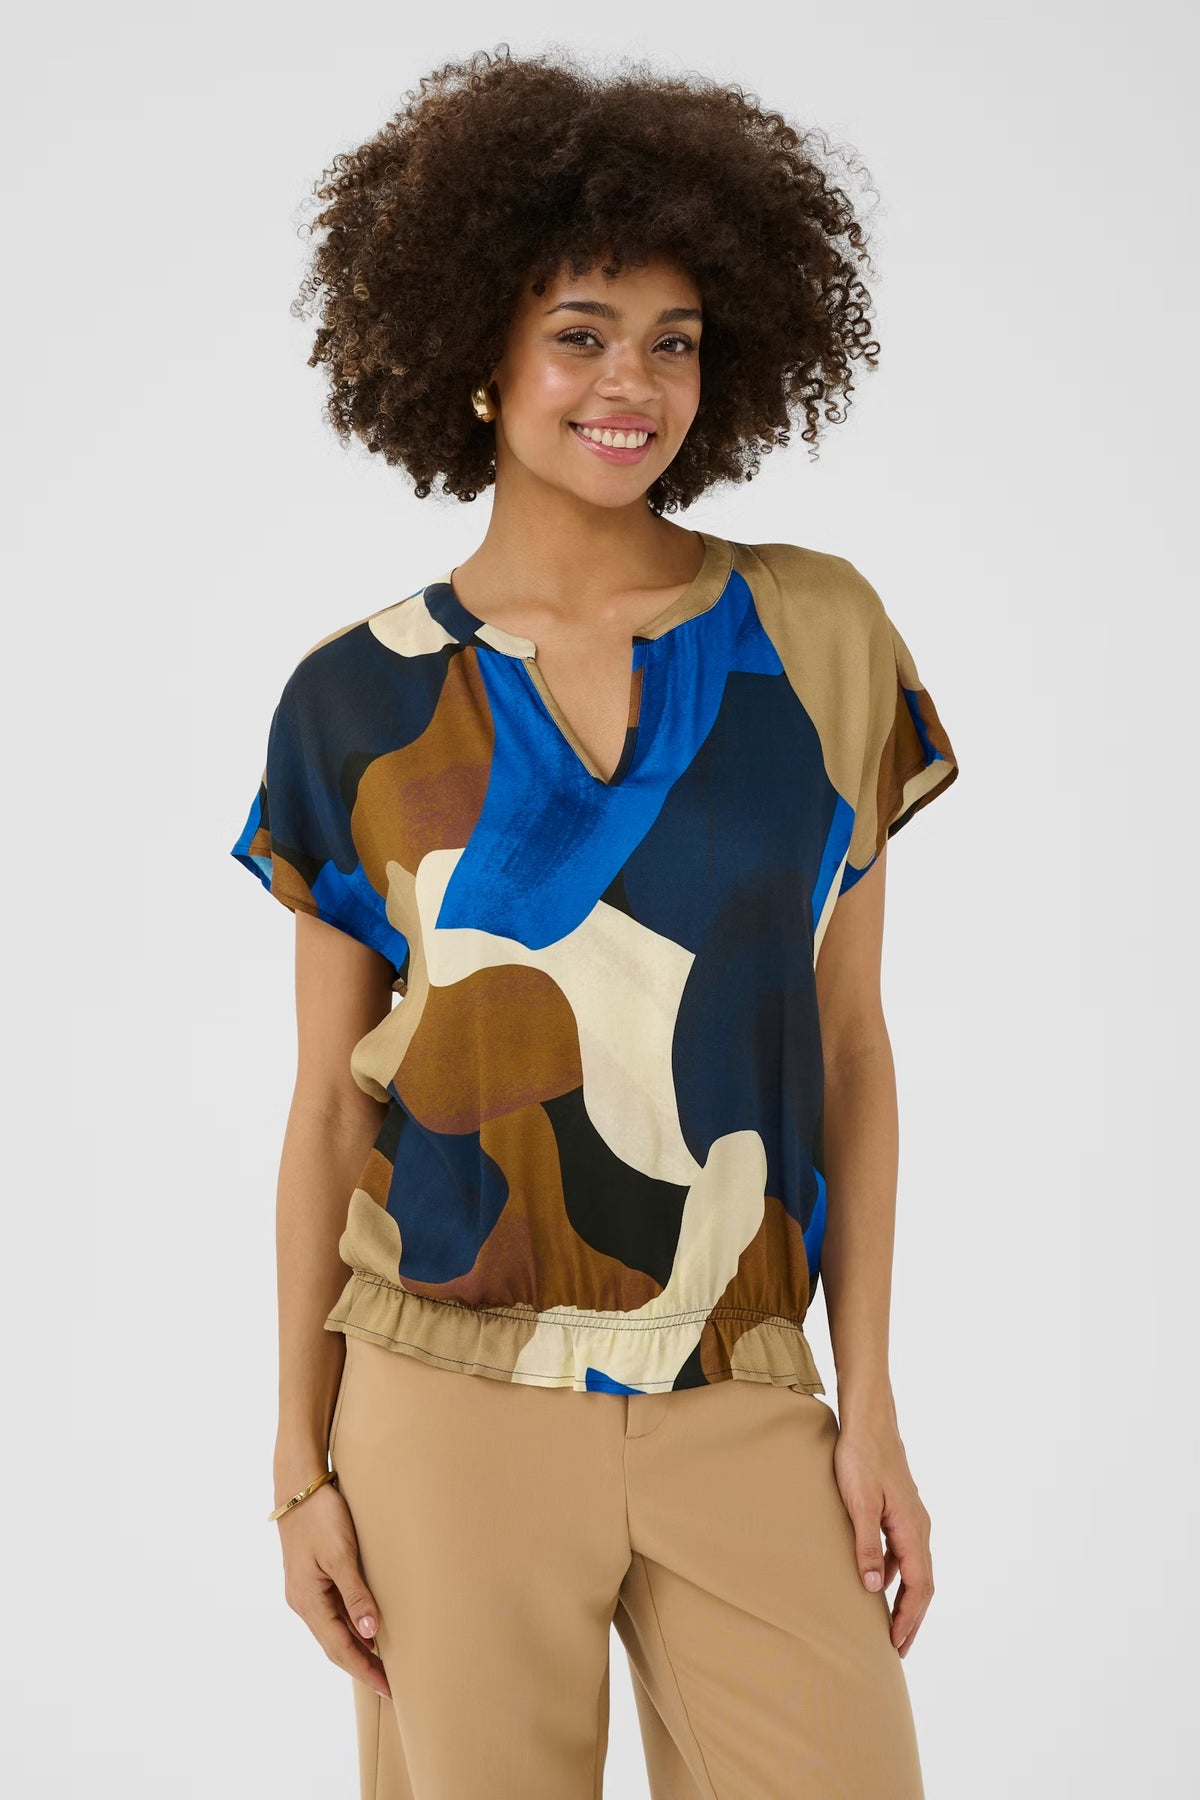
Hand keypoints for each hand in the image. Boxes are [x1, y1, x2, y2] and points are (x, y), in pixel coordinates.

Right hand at [276, 1481, 391, 1700]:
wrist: (298, 1483)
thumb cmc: (320, 1515)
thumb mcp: (341, 1554)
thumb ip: (355, 1594)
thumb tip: (369, 1633)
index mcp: (308, 1601)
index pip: (339, 1648)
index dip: (364, 1670)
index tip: (388, 1688)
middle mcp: (303, 1602)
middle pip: (335, 1645)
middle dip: (362, 1666)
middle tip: (391, 1684)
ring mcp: (305, 1590)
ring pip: (334, 1630)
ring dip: (357, 1648)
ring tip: (384, 1663)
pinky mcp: (311, 1577)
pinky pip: (333, 1612)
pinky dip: (351, 1626)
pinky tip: (367, 1628)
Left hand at [832, 1416, 932, 1657]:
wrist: (867, 1418)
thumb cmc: (860, 1456)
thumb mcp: (858, 1503)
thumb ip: (865, 1546)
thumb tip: (870, 1589)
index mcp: (912, 1528)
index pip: (918, 1587)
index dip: (909, 1619)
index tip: (897, 1646)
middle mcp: (918, 1526)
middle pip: (922, 1583)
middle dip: (912, 1618)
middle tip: (899, 1649)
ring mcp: (910, 1516)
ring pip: (914, 1568)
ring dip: (905, 1598)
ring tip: (889, 1623)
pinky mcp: (898, 1508)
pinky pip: (902, 1552)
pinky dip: (894, 1575)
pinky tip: (874, 1581)